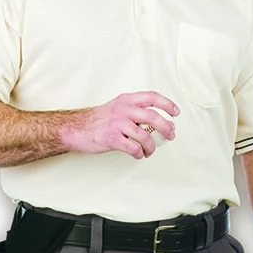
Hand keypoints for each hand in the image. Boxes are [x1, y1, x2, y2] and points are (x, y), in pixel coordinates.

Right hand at [61, 92, 178, 158]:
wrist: (76, 128)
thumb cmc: (98, 120)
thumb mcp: (117, 107)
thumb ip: (135, 111)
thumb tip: (156, 122)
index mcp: (126, 100)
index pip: (152, 97)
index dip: (167, 104)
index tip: (175, 113)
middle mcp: (124, 110)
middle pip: (153, 117)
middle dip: (166, 127)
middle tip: (171, 135)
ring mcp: (118, 124)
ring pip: (144, 136)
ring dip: (151, 146)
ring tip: (150, 151)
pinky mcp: (112, 139)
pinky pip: (133, 148)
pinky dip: (139, 154)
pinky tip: (138, 154)